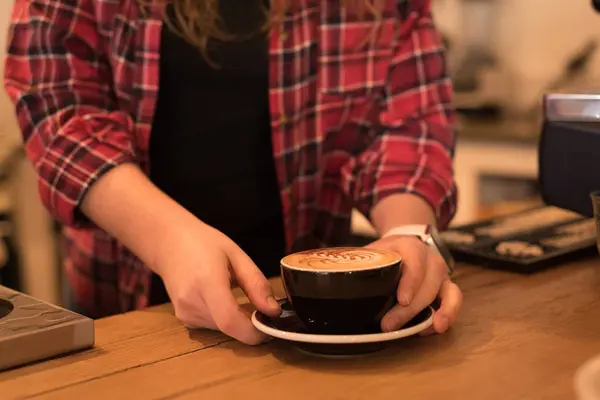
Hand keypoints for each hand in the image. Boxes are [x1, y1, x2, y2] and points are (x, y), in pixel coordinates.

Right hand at [155, 219, 280, 344]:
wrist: (169, 242)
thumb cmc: (203, 243)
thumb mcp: (237, 255)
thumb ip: (256, 283)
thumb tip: (273, 311)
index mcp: (206, 281)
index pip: (230, 320)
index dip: (253, 331)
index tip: (270, 326)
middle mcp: (191, 301)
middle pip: (230, 327)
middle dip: (250, 323)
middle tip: (261, 305)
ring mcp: (184, 312)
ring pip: (223, 329)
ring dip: (238, 319)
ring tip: (237, 293)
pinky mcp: (184, 318)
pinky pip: (213, 326)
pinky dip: (225, 317)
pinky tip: (222, 297)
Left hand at [366, 235, 461, 333]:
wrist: (407, 243)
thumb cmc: (386, 252)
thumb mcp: (373, 251)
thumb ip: (360, 262)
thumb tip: (330, 277)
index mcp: (410, 247)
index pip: (414, 263)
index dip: (410, 282)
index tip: (402, 299)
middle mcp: (430, 259)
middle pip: (427, 284)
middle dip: (410, 309)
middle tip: (389, 325)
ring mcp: (441, 274)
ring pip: (447, 293)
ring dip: (435, 314)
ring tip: (424, 331)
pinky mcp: (447, 287)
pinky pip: (455, 300)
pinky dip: (447, 315)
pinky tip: (433, 329)